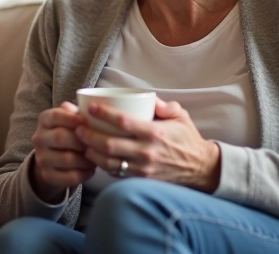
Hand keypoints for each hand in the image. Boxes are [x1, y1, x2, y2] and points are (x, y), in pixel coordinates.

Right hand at [30, 102, 96, 201]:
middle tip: (97, 143)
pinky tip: (91, 169)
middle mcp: (39, 138)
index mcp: (44, 120)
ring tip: (96, 157)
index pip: (55, 116)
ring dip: (86, 159)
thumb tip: (85, 108)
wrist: (54, 159)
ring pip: (67, 159)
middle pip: (61, 137)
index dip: (72, 118)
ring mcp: (41, 158)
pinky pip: (69, 176)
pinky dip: (84, 173)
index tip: (86, 122)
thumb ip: (78, 112)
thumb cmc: (69, 133)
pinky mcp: (48, 175)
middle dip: (82, 141)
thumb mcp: (71, 119)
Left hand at [76, 98, 221, 192]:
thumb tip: (147, 97)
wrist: (201, 168)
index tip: (90, 108)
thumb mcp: (180, 116)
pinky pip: (116, 172)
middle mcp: (147, 151)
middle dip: (89, 135)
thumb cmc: (187, 139)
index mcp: (155, 132)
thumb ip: (164, 105)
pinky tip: (95, 156)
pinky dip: (102, 165)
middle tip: (77, 127)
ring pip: (109, 161)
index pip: (123, 122)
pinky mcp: (141, 179)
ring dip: (91, 152)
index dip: (103, 114)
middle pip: (109, 144)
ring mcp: (143, 168)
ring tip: (81, 142)